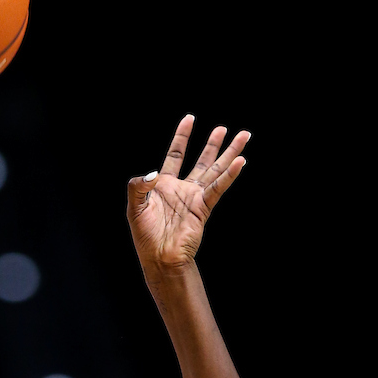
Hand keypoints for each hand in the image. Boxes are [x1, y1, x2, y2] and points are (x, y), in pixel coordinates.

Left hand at [127, 115, 249, 276]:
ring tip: (242, 136)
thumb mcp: (134, 207)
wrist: (160, 258)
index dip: (182, 137)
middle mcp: (183, 188)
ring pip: (215, 170)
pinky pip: (218, 187)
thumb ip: (138, 185)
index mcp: (164, 185)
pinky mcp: (204, 208)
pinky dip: (229, 174)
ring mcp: (195, 197)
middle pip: (202, 160)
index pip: (175, 155)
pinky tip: (240, 161)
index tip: (190, 119)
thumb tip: (153, 172)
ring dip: (229, 153)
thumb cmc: (146, 236)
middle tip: (224, 128)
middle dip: (213, 144)